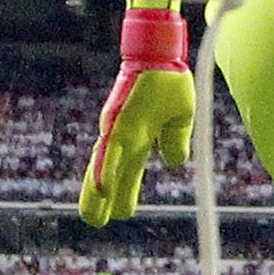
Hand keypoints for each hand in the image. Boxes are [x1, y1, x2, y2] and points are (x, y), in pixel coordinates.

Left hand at [81, 10, 194, 226]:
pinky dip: (106, 171)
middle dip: (103, 200)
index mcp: (139, 137)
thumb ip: (176, 140)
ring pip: (105, 168)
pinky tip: (102, 190)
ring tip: (92, 217)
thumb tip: (174, 162)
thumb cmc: (167, 78)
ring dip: (97, 193)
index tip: (122, 212)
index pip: (129, 170)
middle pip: (110, 174)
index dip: (124, 190)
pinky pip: (112, 152)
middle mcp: (124, 137)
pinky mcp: (120, 124)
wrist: (161, 52)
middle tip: (96, 222)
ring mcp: (119, 131)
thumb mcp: (181, 116)